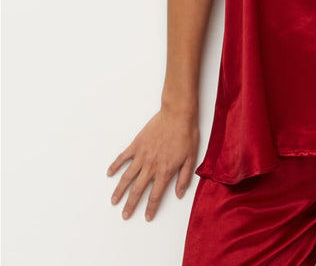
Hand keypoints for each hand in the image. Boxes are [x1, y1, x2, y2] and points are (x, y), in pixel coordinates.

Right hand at [107, 106, 198, 221]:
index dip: (150, 208)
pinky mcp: (137, 144)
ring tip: (113, 200)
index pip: (155, 195)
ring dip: (119, 190)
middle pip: (138, 190)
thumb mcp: (191, 158)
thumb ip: (184, 178)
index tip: (147, 217)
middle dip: (130, 205)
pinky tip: (109, 173)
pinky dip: (115, 165)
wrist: (178, 114)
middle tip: (124, 215)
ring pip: (127, 177)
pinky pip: (123, 157)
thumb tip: (179, 194)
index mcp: (165, 170)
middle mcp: (151, 165)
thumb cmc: (187, 134)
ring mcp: (142, 155)